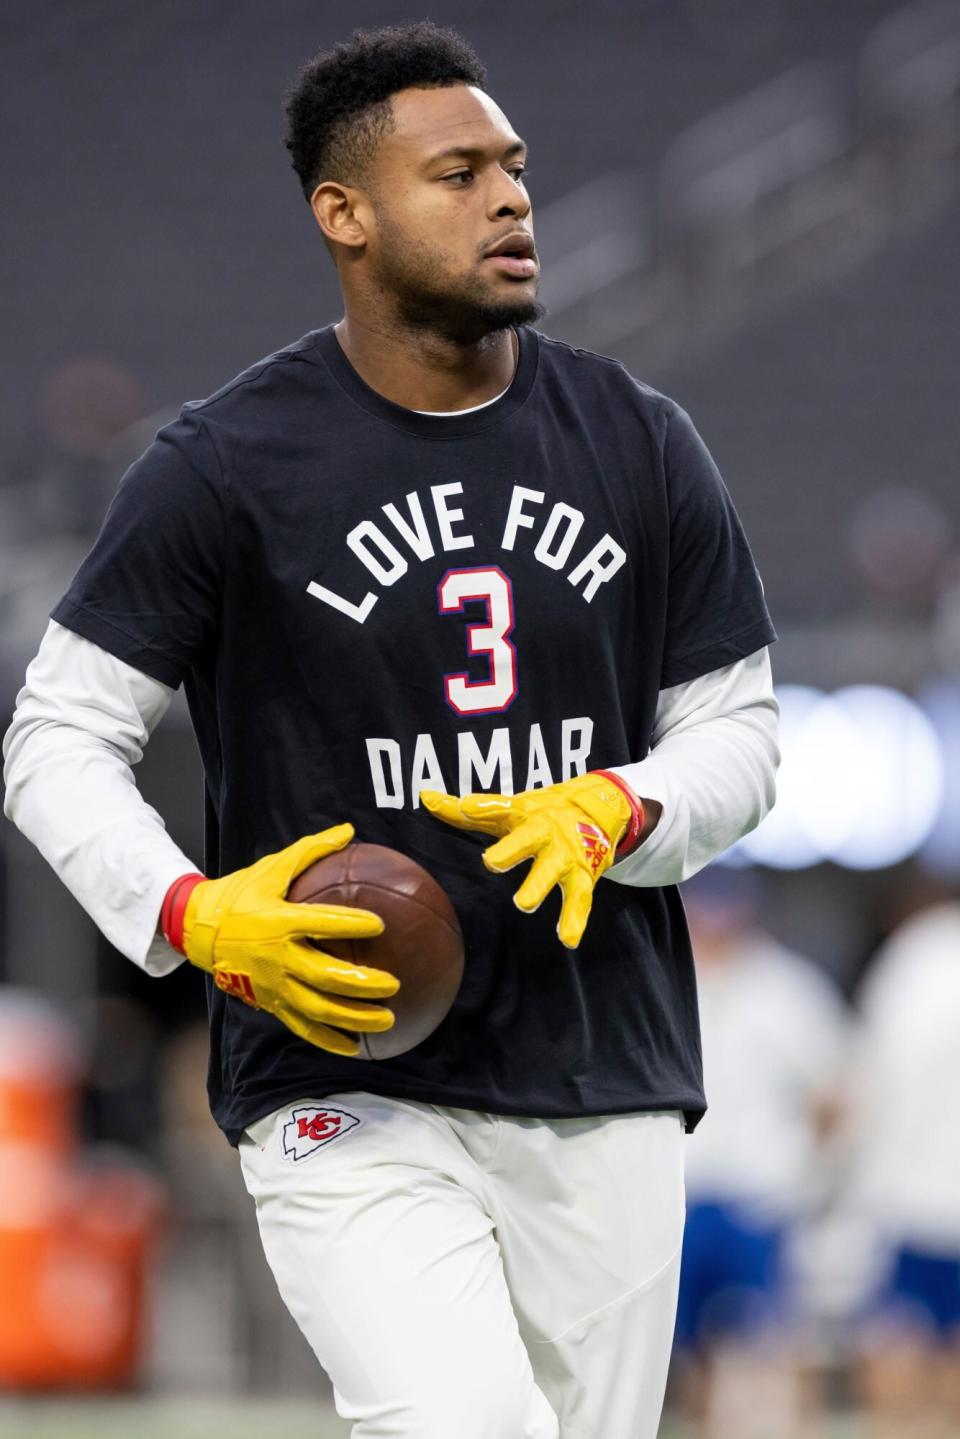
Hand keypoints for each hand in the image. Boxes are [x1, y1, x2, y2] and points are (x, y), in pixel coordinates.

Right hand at [163, 825, 398, 1055]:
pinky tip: (356, 1048)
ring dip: (354, 1019)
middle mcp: (279, 958)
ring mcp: (274, 985)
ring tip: (388, 1021)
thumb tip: (350, 830)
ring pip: (318, 1009)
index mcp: (281, 921)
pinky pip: (302, 1028)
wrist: (200, 930)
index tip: (381, 924)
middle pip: (325, 976)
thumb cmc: (241, 894)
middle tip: (394, 984)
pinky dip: (329, 1040)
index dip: (350, 924)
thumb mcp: (272, 867)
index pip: (321, 924)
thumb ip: (312, 850)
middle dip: (361, 983)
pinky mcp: (270, 1003)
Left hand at [421, 772, 642, 948]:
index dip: (483, 807)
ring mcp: (565, 855)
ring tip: (524, 903)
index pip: (500, 808)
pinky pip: (579, 900)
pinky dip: (575, 920)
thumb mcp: (508, 809)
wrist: (599, 811)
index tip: (466, 808)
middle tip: (492, 862)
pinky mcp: (583, 876)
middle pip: (528, 839)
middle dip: (512, 850)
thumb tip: (424, 797)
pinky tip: (568, 939)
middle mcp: (545, 832)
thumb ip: (464, 811)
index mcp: (523, 814)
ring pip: (552, 871)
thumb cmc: (539, 813)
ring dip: (538, 886)